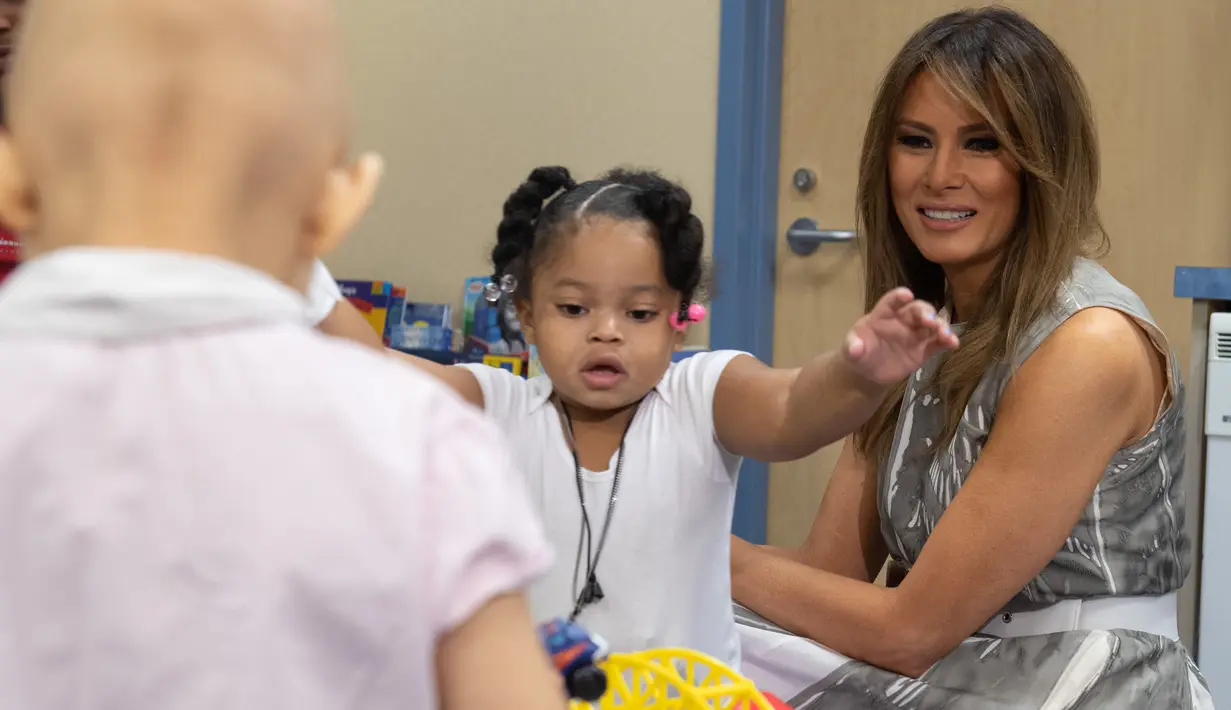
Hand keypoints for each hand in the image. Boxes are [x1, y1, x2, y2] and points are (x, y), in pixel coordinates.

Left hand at [843, 287, 957, 385]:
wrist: (869, 372)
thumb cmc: (859, 353)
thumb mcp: (851, 352)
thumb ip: (852, 347)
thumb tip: (854, 348)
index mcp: (883, 315)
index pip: (891, 302)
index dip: (898, 297)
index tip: (906, 295)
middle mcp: (902, 320)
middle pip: (917, 310)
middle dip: (925, 312)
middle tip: (930, 320)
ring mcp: (915, 334)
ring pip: (932, 324)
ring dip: (941, 326)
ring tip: (945, 335)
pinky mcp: (924, 349)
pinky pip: (938, 342)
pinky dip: (947, 341)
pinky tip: (954, 344)